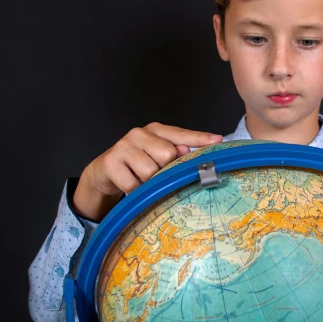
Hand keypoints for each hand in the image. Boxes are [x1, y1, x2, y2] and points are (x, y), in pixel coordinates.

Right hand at [73, 123, 222, 220]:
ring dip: (148, 182)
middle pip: (167, 154)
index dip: (199, 138)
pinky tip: (131, 186)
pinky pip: (133, 184)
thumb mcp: (158, 157)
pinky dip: (135, 190)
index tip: (217, 141)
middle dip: (164, 169)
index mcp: (155, 130)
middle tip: (156, 174)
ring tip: (142, 180)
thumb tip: (189, 151)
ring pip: (150, 171)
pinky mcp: (110, 162)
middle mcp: (139, 133)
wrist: (104, 172)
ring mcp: (123, 146)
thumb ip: (176, 153)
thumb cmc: (137, 164)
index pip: (181, 134)